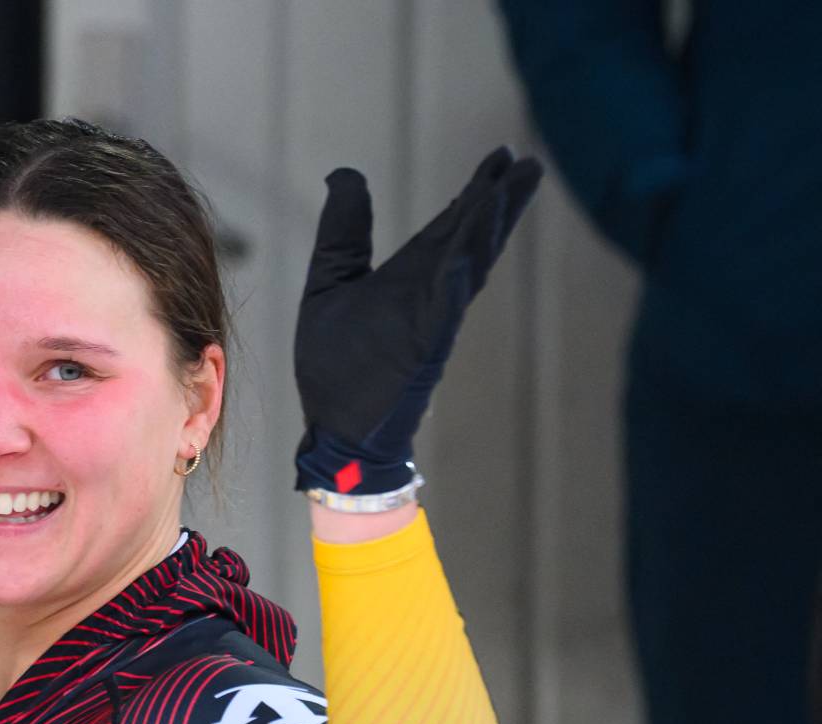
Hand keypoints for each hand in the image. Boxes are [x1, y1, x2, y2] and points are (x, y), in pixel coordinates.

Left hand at [294, 147, 541, 493]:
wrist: (336, 431)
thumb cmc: (336, 365)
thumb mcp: (331, 281)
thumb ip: (344, 231)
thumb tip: (346, 173)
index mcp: (408, 278)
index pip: (450, 227)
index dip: (476, 193)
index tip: (501, 156)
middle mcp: (427, 294)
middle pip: (472, 238)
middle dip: (500, 201)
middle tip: (528, 164)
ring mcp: (429, 320)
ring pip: (468, 266)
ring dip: (490, 228)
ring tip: (512, 188)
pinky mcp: (422, 348)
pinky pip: (445, 308)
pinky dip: (459, 278)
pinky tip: (473, 249)